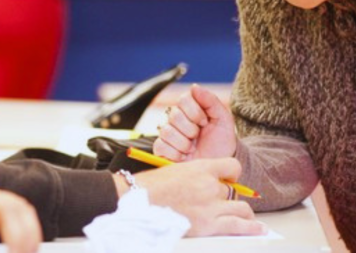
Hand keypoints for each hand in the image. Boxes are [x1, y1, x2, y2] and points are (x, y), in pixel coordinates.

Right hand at [118, 158, 265, 236]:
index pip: (231, 167)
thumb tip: (198, 185)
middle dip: (230, 197)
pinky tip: (257, 229)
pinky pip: (238, 226)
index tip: (230, 181)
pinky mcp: (209, 225)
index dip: (232, 175)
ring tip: (248, 218)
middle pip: (233, 190)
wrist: (138, 202)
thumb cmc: (149, 187)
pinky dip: (250, 228)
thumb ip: (191, 177)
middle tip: (227, 203)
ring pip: (241, 208)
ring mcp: (211, 206)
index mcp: (200, 168)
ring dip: (244, 213)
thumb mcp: (173, 172)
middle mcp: (210, 185)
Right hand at [154, 84, 237, 160]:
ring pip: (167, 131)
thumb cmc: (221, 143)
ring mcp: (168, 134)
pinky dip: (175, 153)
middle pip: (174, 115)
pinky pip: (160, 145)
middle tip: (198, 137)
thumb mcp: (223, 120)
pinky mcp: (161, 149)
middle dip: (191, 130)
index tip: (205, 122)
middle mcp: (176, 119)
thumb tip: (194, 87)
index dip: (195, 112)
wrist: (219, 166)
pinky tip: (184, 156)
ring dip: (184, 143)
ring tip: (192, 148)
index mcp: (190, 108)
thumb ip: (211, 101)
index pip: (183, 99)